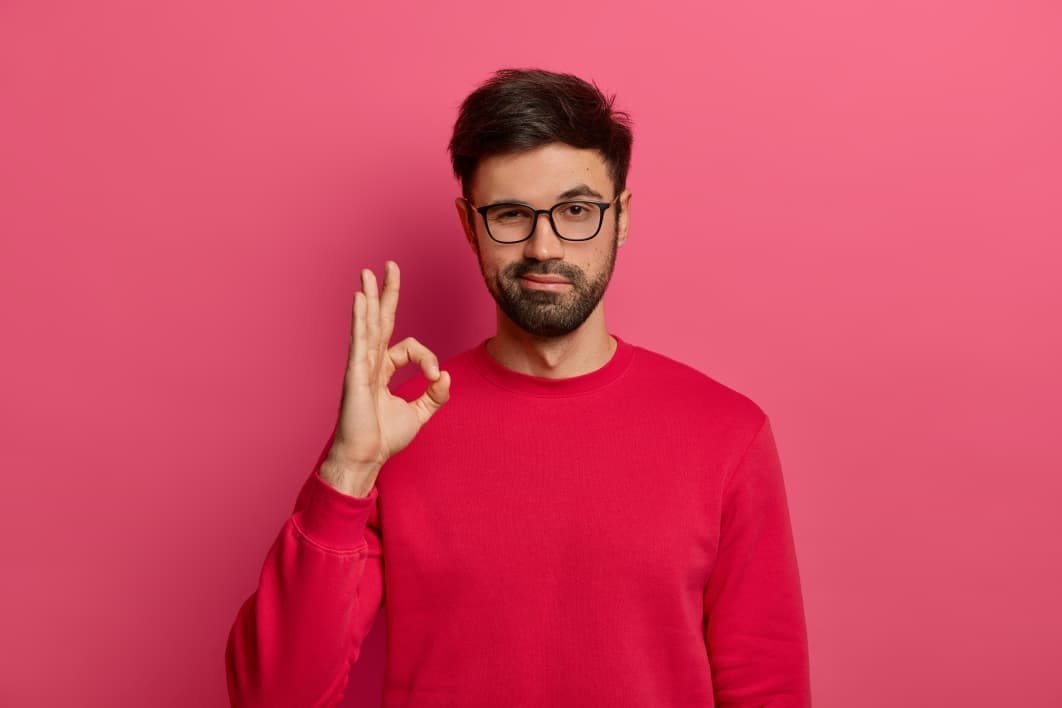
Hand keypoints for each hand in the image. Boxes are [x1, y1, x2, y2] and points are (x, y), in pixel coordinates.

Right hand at [322, 261, 450, 495]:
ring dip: (369, 297)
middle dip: (386, 293)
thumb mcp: (419, 414)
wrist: (366, 458)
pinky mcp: (355, 374)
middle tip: (390, 266)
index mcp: (383, 370)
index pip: (410, 346)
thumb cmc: (384, 438)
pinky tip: (359, 298)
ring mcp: (360, 366)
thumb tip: (446, 376)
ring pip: (368, 324)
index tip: (436, 377)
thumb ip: (435, 395)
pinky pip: (359, 341)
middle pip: (381, 320)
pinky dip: (360, 318)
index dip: (428, 358)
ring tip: (368, 273)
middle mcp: (370, 363)